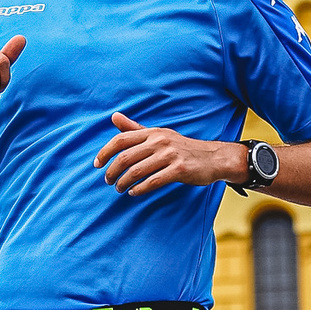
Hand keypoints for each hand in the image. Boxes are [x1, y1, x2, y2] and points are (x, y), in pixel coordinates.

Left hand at [94, 113, 246, 196]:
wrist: (213, 158)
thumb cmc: (182, 148)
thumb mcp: (159, 135)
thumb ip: (135, 129)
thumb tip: (113, 116)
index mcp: (152, 133)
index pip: (121, 139)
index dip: (105, 152)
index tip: (96, 164)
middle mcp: (160, 141)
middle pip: (125, 157)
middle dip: (112, 171)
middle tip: (107, 181)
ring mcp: (170, 155)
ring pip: (137, 171)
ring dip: (123, 182)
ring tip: (119, 189)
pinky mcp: (179, 170)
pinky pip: (152, 181)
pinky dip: (139, 189)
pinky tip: (134, 193)